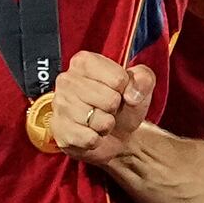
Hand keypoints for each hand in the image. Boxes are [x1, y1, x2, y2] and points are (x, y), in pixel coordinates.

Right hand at [34, 47, 153, 159]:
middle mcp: (67, 80)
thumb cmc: (124, 105)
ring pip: (99, 120)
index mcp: (84, 62)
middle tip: (107, 108)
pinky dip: (96, 140)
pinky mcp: (59, 130)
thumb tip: (131, 95)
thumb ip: (144, 79)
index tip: (118, 91)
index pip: (118, 78)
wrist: (118, 135)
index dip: (124, 89)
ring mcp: (60, 105)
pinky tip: (90, 132)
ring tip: (98, 120)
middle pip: (109, 99)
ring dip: (106, 125)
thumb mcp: (140, 85)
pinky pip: (90, 138)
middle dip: (114, 108)